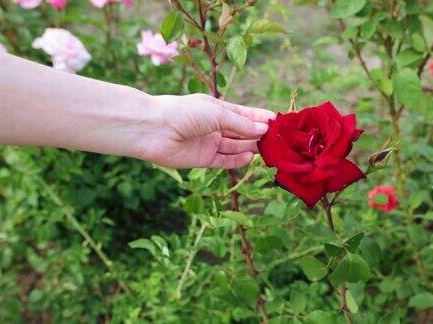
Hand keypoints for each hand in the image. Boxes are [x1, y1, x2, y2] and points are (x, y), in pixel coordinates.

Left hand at [130, 94, 274, 168]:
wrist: (153, 129)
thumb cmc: (183, 113)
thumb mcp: (217, 114)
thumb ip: (241, 124)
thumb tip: (264, 129)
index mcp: (218, 109)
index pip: (245, 115)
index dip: (261, 118)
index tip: (279, 122)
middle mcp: (215, 126)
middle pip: (242, 132)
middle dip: (259, 135)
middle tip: (278, 139)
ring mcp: (209, 143)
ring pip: (236, 147)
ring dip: (251, 148)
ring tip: (268, 149)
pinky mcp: (203, 159)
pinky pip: (225, 161)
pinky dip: (238, 160)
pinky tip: (250, 157)